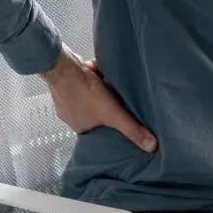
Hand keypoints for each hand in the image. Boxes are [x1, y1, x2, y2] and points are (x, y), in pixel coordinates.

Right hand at [41, 45, 157, 152]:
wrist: (62, 67)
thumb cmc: (84, 92)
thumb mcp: (113, 114)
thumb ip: (131, 129)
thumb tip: (151, 146)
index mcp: (80, 127)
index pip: (102, 128)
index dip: (114, 120)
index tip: (123, 113)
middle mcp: (71, 115)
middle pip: (99, 108)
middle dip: (109, 99)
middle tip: (118, 92)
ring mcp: (67, 98)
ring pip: (93, 93)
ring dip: (103, 84)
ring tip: (108, 79)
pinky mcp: (68, 81)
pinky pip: (87, 79)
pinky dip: (95, 74)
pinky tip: (99, 69)